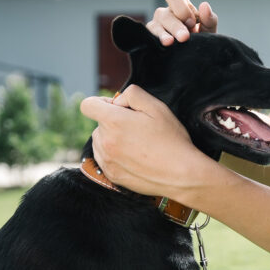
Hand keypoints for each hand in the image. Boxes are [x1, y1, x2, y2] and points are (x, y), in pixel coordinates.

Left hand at [80, 84, 208, 199]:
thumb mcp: (157, 107)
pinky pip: (105, 159)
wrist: (182, 175)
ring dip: (113, 139)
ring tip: (138, 144)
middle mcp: (105, 142)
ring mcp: (107, 161)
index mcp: (113, 122)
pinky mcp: (112, 175)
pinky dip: (115, 155)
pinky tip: (135, 157)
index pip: (88, 105)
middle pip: (98, 124)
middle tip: (138, 129)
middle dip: (113, 122)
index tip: (118, 108)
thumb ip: (132, 94)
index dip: (102, 102)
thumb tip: (117, 100)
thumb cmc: (172, 140)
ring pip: (100, 142)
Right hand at [147, 0, 217, 44]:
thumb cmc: (201, 39)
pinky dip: (156, 40)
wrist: (197, 58)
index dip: (181, 7)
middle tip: (185, 37)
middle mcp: (166, 13)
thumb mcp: (209, 29)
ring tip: (170, 42)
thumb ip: (209, 18)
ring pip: (155, 25)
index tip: (192, 23)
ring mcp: (157, 25)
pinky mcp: (151, 38)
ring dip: (164, 34)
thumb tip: (204, 5)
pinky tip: (164, 46)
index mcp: (180, 6)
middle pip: (164, 13)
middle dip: (175, 26)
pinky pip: (149, 37)